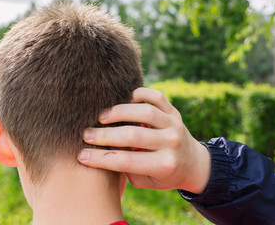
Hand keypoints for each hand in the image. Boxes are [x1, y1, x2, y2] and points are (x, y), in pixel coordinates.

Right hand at [78, 87, 210, 193]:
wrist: (193, 163)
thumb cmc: (163, 175)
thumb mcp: (145, 180)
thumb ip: (126, 167)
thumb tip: (99, 152)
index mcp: (164, 165)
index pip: (125, 161)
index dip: (100, 159)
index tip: (81, 156)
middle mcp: (171, 143)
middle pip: (132, 136)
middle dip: (104, 135)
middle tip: (85, 134)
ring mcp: (174, 124)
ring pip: (144, 112)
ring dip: (119, 112)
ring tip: (101, 117)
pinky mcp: (174, 111)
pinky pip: (156, 97)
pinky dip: (140, 94)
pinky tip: (125, 100)